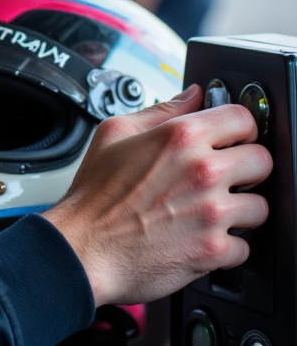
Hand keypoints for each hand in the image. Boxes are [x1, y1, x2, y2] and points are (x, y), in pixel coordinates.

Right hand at [45, 86, 271, 306]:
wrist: (83, 250)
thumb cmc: (94, 197)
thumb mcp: (115, 133)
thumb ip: (161, 110)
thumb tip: (191, 96)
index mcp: (182, 137)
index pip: (243, 118)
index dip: (240, 129)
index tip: (234, 140)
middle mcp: (203, 172)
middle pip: (263, 161)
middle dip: (247, 169)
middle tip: (228, 178)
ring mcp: (212, 212)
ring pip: (261, 207)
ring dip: (242, 211)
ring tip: (215, 212)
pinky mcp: (213, 250)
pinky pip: (245, 248)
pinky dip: (227, 249)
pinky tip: (204, 239)